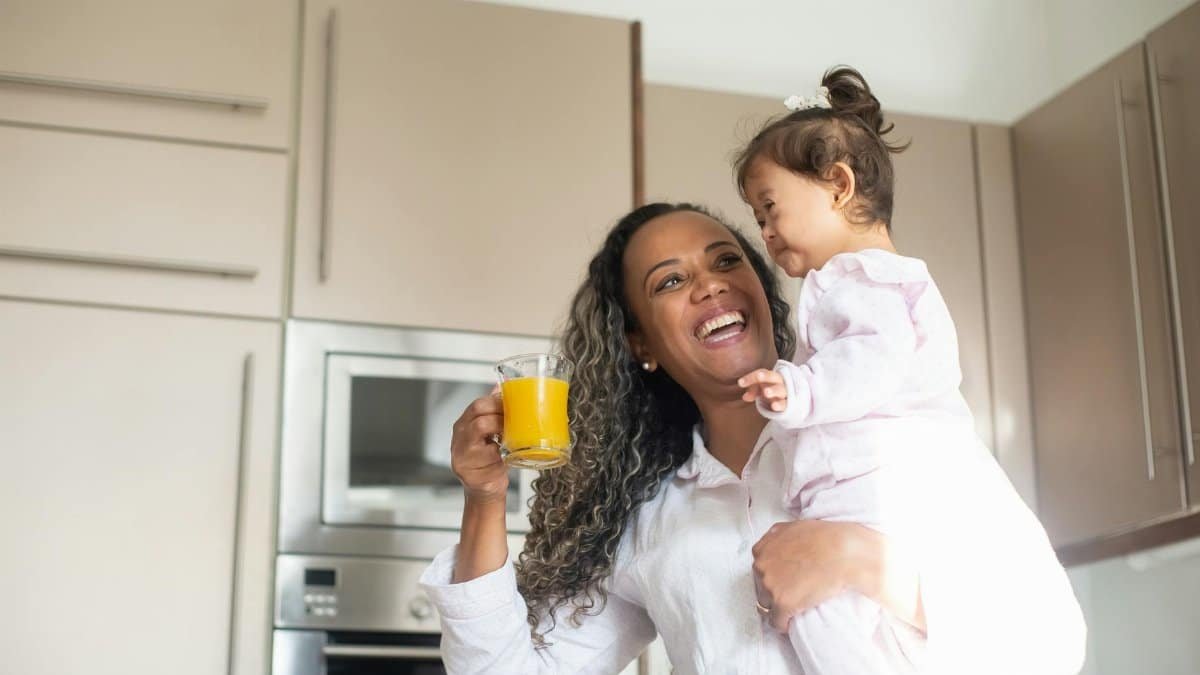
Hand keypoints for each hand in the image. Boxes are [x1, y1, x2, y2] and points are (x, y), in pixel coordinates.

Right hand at [449, 386, 509, 502]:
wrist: (483, 488)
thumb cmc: (486, 457)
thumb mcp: (488, 431)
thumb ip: (492, 410)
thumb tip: (501, 385)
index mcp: (464, 424)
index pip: (478, 405)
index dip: (498, 402)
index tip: (514, 404)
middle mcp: (460, 439)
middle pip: (479, 419)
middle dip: (501, 417)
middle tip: (516, 421)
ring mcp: (463, 456)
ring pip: (485, 438)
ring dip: (502, 434)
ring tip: (512, 437)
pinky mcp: (472, 473)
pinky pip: (491, 460)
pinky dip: (503, 457)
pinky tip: (507, 456)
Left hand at [738, 368, 786, 411]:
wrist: (788, 401)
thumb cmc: (771, 391)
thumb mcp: (760, 390)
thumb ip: (752, 391)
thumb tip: (745, 397)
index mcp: (771, 376)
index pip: (762, 372)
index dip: (751, 377)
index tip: (740, 383)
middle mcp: (779, 382)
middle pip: (773, 376)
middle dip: (765, 376)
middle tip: (758, 376)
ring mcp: (784, 393)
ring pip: (780, 390)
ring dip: (773, 390)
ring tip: (766, 392)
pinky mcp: (787, 404)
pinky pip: (784, 404)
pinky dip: (779, 404)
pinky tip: (774, 406)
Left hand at [752, 520, 876, 632]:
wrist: (843, 552)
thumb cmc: (825, 537)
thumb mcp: (792, 527)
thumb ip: (777, 537)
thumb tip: (774, 543)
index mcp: (762, 549)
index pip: (759, 570)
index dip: (772, 577)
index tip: (782, 582)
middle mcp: (761, 566)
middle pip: (761, 587)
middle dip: (774, 591)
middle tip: (792, 593)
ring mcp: (770, 586)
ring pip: (766, 605)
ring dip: (778, 607)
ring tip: (794, 608)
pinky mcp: (782, 604)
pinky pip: (776, 622)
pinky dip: (783, 624)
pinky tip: (792, 622)